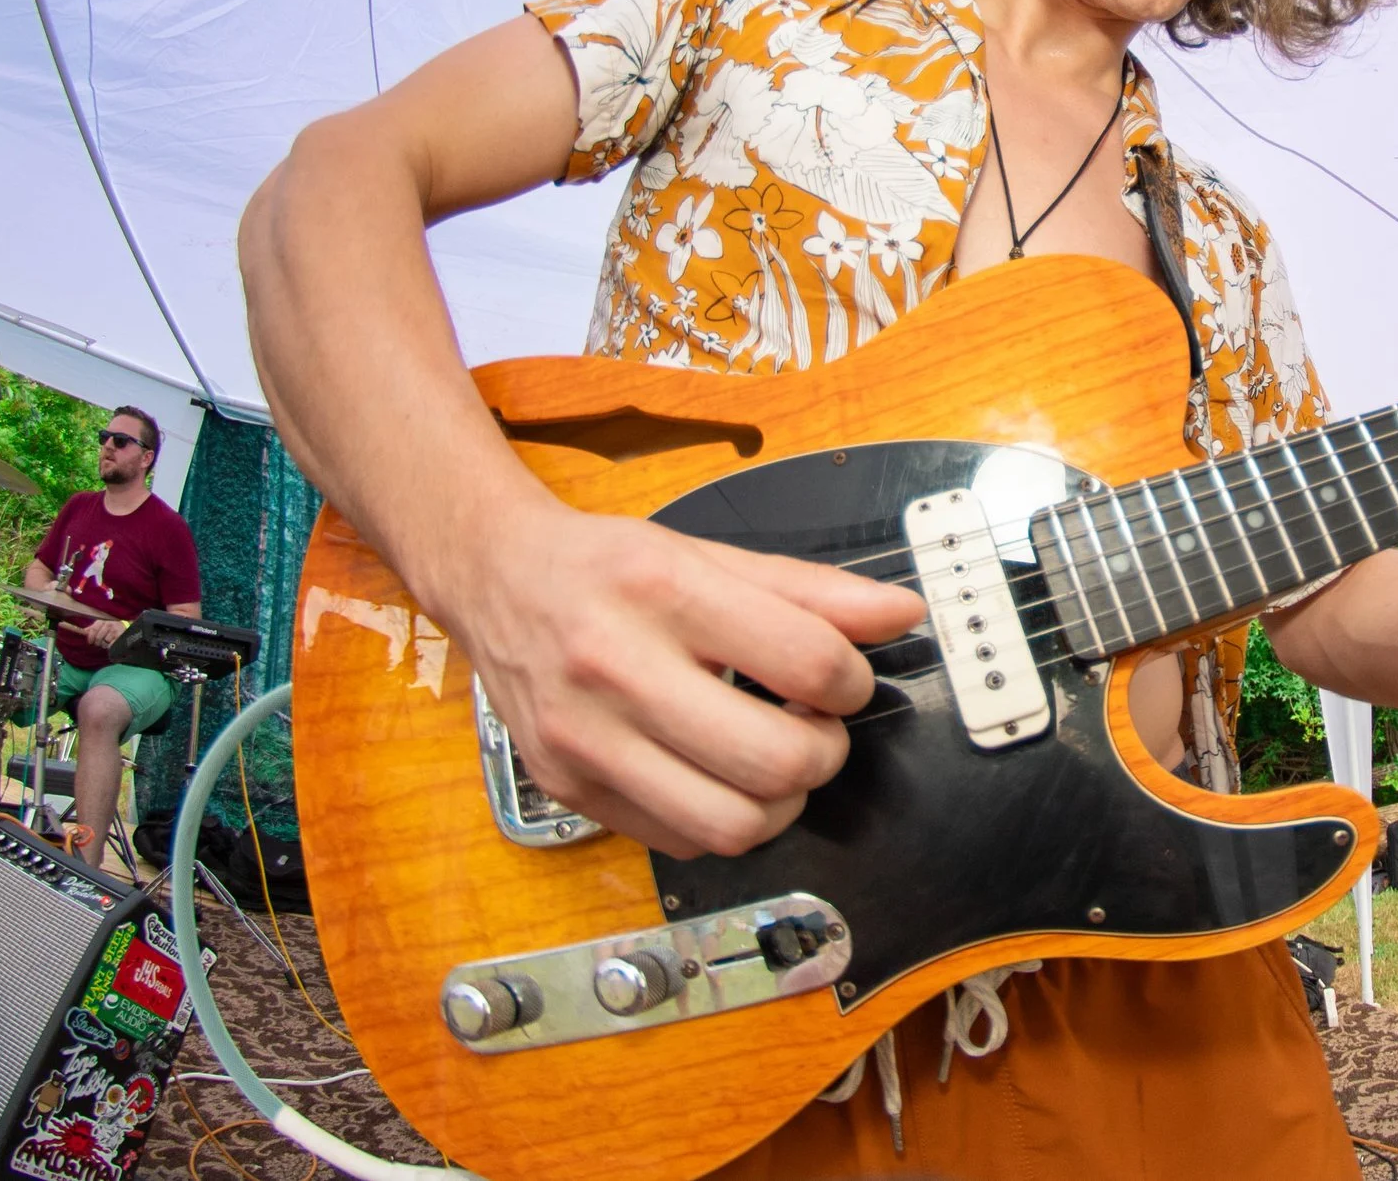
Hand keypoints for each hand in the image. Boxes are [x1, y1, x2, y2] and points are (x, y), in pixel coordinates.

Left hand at [88, 619, 125, 648]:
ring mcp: (115, 631)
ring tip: (106, 642)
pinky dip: (109, 646)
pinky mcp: (120, 637)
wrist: (124, 627)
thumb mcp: (101, 625)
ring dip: (104, 645)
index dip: (90, 637)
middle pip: (98, 637)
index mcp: (102, 622)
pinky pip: (110, 645)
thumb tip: (83, 631)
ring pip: (104, 642)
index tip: (90, 642)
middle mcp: (109, 625)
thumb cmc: (109, 628)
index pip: (93, 629)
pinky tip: (111, 643)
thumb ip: (92, 628)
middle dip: (97, 642)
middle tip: (99, 643)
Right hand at [429, 498, 925, 860]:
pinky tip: (717, 776)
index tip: (843, 679)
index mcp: (663, 591)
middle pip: (774, 761)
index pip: (806, 661)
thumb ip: (812, 590)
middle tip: (816, 728)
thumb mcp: (712, 554)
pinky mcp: (570, 789)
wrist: (496, 578)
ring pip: (730, 824)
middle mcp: (616, 668)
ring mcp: (587, 739)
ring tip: (773, 760)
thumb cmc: (608, 568)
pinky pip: (680, 843)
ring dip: (780, 803)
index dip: (851, 681)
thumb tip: (901, 614)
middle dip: (824, 753)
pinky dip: (720, 821)